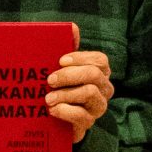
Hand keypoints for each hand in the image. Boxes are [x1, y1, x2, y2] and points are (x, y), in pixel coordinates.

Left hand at [46, 26, 112, 143]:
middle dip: (69, 75)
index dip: (81, 58)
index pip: (100, 60)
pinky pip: (81, 115)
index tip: (60, 60)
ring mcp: (98, 107)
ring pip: (89, 93)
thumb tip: (72, 27)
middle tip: (49, 80)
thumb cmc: (59, 89)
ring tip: (47, 99)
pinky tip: (52, 110)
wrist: (53, 122)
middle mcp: (103, 89)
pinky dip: (64, 111)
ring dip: (64, 94)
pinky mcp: (88, 124)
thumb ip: (66, 48)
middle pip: (94, 74)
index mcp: (99, 73)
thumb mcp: (60, 69)